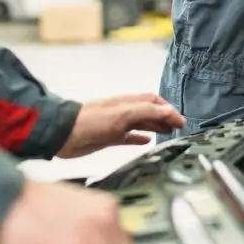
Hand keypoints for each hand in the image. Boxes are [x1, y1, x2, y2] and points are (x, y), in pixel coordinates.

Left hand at [57, 93, 185, 158]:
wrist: (64, 134)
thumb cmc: (90, 121)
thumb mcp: (123, 114)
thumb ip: (147, 112)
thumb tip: (169, 113)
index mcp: (127, 102)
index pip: (153, 102)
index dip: (168, 109)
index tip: (180, 120)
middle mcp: (123, 112)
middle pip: (149, 112)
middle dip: (164, 117)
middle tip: (177, 127)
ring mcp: (116, 125)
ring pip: (141, 124)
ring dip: (155, 127)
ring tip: (167, 132)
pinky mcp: (109, 138)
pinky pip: (129, 137)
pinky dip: (139, 138)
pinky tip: (146, 141)